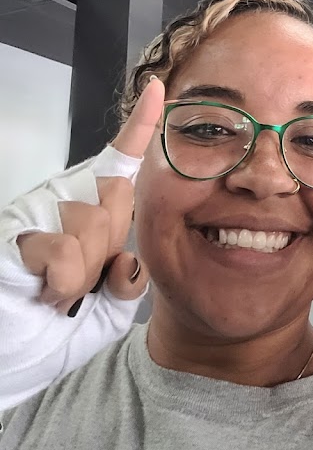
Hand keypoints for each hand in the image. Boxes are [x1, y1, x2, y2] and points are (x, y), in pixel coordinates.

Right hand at [17, 78, 163, 312]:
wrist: (13, 359)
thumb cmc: (54, 330)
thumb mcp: (108, 308)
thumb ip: (128, 280)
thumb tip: (128, 259)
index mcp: (88, 209)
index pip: (119, 161)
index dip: (141, 125)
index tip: (160, 90)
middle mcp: (62, 198)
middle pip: (117, 195)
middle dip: (109, 249)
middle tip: (78, 282)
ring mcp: (36, 211)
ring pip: (93, 225)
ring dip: (83, 276)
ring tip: (55, 291)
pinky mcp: (16, 232)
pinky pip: (67, 252)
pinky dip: (63, 285)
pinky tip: (41, 292)